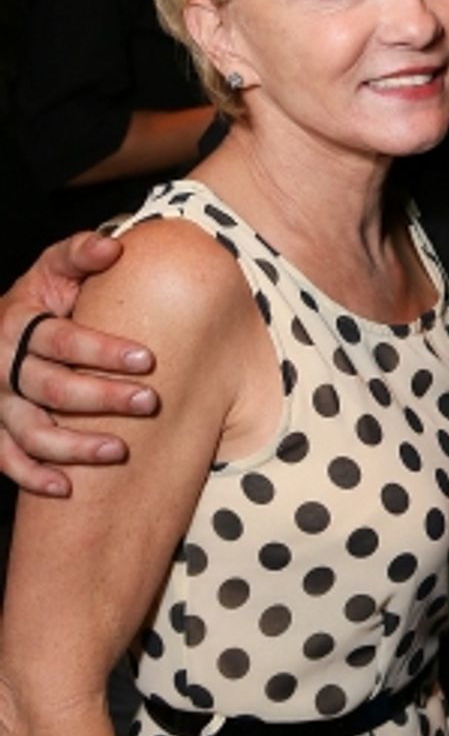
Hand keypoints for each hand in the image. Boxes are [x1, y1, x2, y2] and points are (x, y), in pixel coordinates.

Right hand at [0, 233, 158, 495]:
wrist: (5, 327)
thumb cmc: (43, 295)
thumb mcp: (55, 267)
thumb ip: (81, 253)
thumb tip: (114, 247)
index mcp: (18, 323)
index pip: (61, 340)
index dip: (102, 351)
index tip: (148, 358)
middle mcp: (3, 367)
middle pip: (51, 389)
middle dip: (102, 398)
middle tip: (149, 402)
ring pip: (30, 432)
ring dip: (73, 446)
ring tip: (119, 450)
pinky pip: (7, 460)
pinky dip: (32, 477)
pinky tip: (67, 488)